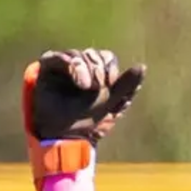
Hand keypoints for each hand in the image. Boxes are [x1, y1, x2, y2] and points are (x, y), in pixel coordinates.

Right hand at [21, 48, 145, 144]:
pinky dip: (72, 66)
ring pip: (79, 55)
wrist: (65, 136)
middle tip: (98, 86)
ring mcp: (63, 67)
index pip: (106, 57)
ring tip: (86, 87)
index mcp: (96, 74)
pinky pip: (60, 57)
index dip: (110, 67)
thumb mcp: (112, 104)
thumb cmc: (88, 122)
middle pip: (94, 54)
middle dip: (99, 69)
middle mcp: (80, 67)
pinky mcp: (48, 68)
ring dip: (87, 69)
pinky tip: (79, 82)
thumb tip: (142, 66)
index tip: (110, 82)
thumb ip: (126, 85)